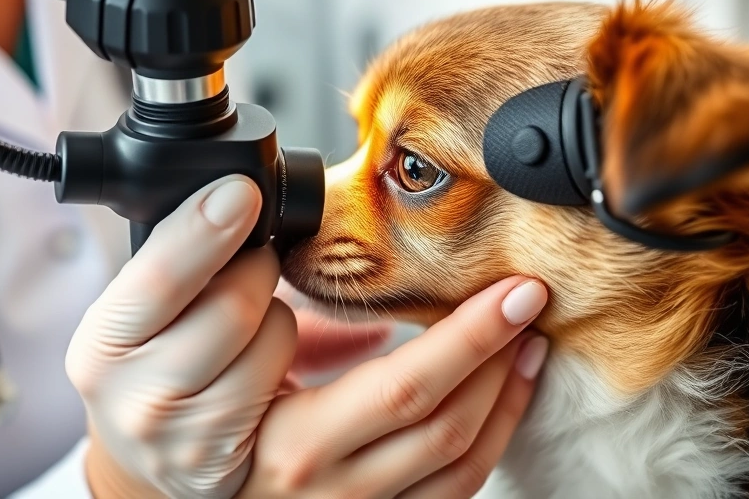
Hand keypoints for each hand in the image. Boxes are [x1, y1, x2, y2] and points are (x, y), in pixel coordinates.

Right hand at [65, 175, 297, 498]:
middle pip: (234, 304)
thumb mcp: (139, 310)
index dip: (204, 229)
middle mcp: (135, 399)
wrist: (152, 454)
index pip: (157, 278)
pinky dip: (292, 355)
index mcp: (102, 344)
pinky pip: (294, 380)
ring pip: (275, 336)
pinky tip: (268, 362)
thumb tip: (237, 197)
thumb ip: (177, 259)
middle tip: (250, 268)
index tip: (241, 191)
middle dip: (257, 268)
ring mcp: (186, 438)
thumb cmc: (155, 362)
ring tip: (251, 329)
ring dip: (278, 316)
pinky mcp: (234, 461)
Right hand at [237, 277, 549, 498]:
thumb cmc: (218, 430)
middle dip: (498, 356)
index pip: (405, 387)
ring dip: (506, 399)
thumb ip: (300, 331)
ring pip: (463, 463)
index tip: (513, 292)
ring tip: (527, 344)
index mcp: (296, 443)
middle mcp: (336, 489)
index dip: (471, 338)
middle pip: (447, 424)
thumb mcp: (241, 375)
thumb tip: (358, 273)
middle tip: (529, 300)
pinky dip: (490, 440)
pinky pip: (455, 492)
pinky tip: (501, 399)